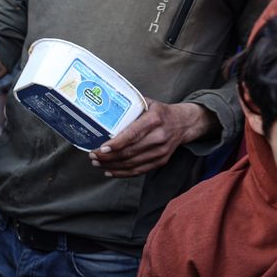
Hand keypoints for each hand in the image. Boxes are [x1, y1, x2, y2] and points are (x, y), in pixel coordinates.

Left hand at [88, 100, 214, 177]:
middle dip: (108, 157)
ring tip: (97, 163)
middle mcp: (160, 136)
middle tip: (92, 155)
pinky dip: (122, 173)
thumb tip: (102, 107)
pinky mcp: (162, 161)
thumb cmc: (160, 112)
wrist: (184, 122)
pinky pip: (139, 171)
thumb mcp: (147, 103)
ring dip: (112, 165)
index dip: (116, 143)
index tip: (101, 148)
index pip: (133, 134)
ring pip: (132, 163)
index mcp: (154, 119)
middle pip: (130, 152)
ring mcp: (162, 151)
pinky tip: (109, 171)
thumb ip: (129, 107)